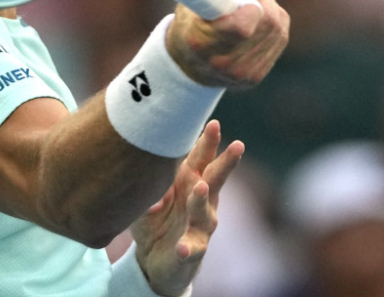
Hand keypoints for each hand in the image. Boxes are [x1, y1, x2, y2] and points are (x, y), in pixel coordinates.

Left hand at [130, 120, 243, 296]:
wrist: (154, 260)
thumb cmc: (155, 219)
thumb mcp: (146, 199)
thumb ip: (149, 189)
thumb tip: (153, 192)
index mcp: (189, 181)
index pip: (201, 158)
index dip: (208, 141)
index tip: (214, 123)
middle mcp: (202, 201)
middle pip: (215, 179)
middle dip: (225, 162)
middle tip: (237, 146)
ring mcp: (200, 227)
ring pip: (205, 212)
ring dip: (201, 199)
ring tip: (199, 188)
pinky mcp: (192, 252)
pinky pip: (192, 249)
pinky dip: (187, 247)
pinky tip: (182, 246)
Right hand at [166, 0, 288, 87]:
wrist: (187, 62)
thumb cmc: (191, 19)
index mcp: (201, 42)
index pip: (242, 28)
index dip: (250, 7)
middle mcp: (223, 63)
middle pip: (267, 23)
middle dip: (261, 2)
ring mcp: (242, 73)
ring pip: (277, 29)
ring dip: (269, 11)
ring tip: (247, 11)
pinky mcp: (256, 76)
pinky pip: (280, 38)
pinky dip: (273, 25)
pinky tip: (256, 25)